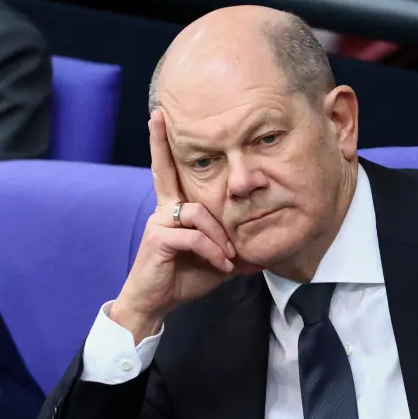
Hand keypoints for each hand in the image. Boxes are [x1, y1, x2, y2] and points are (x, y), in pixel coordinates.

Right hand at [108, 111, 240, 340]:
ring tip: (228, 258)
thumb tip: (262, 253)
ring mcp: (159, 222)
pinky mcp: (159, 239)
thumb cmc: (182, 279)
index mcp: (177, 210)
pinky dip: (213, 251)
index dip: (164, 146)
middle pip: (165, 171)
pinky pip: (194, 236)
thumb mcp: (217, 262)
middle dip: (159, 142)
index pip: (172, 173)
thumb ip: (234, 250)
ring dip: (220, 236)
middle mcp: (165, 210)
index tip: (159, 117)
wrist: (154, 304)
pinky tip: (220, 264)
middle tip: (157, 115)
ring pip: (199, 213)